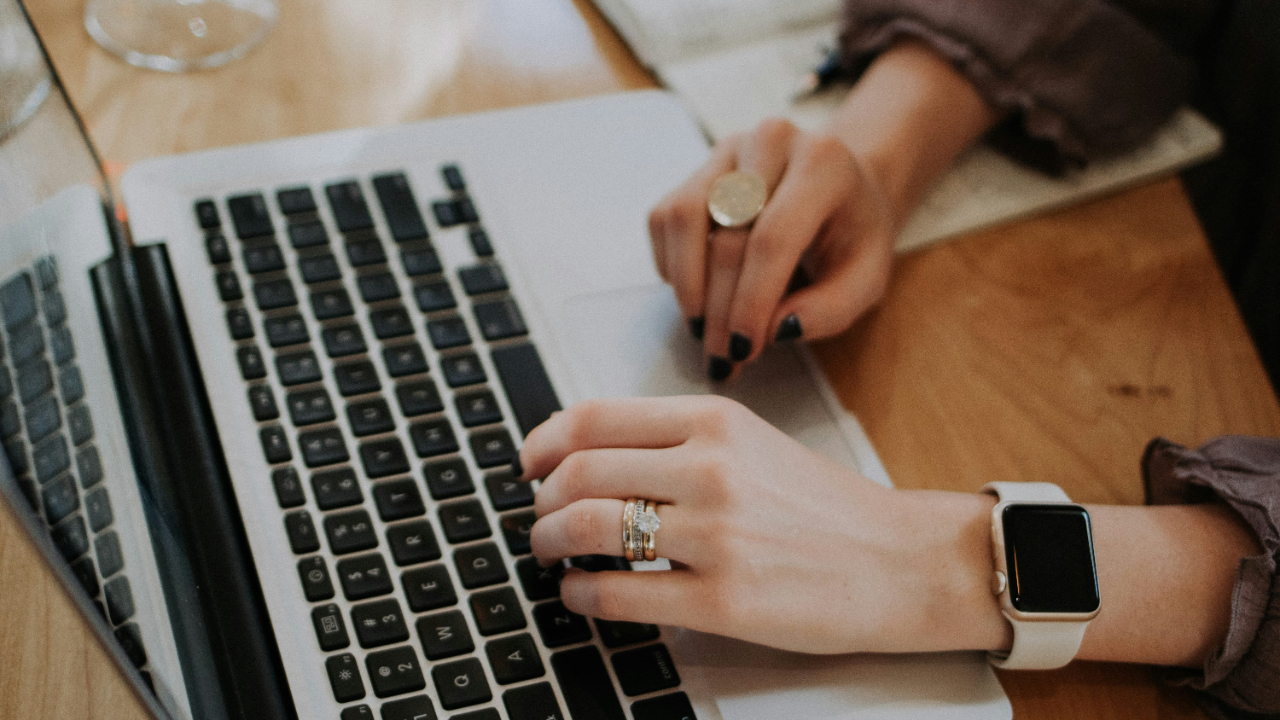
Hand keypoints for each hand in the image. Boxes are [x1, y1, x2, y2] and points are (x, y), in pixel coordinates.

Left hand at [517, 396, 1006, 654]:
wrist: (901, 561)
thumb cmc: (826, 507)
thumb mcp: (753, 444)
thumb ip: (677, 441)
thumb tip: (589, 454)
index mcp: (715, 422)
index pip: (594, 417)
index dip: (544, 441)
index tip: (529, 462)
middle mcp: (711, 469)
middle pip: (579, 472)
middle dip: (541, 499)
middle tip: (538, 516)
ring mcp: (716, 536)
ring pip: (589, 528)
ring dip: (549, 542)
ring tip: (551, 553)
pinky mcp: (723, 601)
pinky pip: (619, 594)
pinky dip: (580, 595)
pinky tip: (580, 595)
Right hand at [648, 120, 895, 380]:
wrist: (841, 185)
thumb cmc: (853, 234)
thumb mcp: (866, 278)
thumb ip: (831, 309)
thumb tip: (775, 329)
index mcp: (823, 164)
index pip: (773, 237)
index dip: (751, 300)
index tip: (743, 349)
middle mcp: (771, 142)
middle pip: (727, 236)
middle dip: (720, 309)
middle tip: (722, 357)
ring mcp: (728, 150)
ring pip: (683, 218)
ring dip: (687, 285)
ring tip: (702, 328)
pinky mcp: (698, 167)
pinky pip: (664, 218)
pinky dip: (672, 264)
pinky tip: (697, 292)